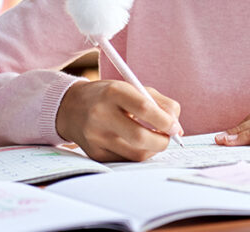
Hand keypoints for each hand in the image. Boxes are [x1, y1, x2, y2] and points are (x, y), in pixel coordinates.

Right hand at [56, 80, 181, 161]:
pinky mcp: (95, 153)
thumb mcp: (134, 88)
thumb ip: (161, 104)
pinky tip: (136, 143)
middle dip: (162, 141)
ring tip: (153, 139)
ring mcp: (96, 136)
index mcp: (113, 92)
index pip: (145, 108)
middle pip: (140, 137)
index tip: (175, 127)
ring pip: (136, 154)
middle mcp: (101, 115)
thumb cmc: (110, 96)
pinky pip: (126, 160)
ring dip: (152, 149)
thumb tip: (178, 129)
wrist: (71, 107)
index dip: (165, 121)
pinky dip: (138, 154)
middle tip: (168, 137)